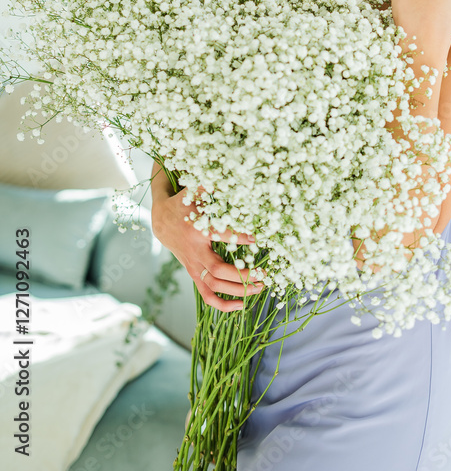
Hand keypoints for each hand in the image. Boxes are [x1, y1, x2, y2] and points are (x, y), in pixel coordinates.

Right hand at [151, 185, 264, 312]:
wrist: (161, 220)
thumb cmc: (184, 203)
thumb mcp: (195, 190)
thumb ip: (212, 184)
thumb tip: (232, 170)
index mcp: (198, 230)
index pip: (223, 236)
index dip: (242, 238)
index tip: (261, 239)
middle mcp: (195, 251)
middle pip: (219, 271)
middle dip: (243, 276)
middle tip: (264, 275)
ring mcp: (193, 266)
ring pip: (214, 287)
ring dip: (238, 291)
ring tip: (260, 289)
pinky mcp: (193, 274)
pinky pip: (206, 296)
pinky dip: (222, 304)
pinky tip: (240, 306)